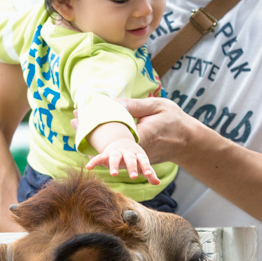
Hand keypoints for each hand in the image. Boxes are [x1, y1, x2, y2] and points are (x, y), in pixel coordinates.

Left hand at [73, 98, 192, 165]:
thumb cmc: (175, 121)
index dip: (95, 123)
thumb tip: (114, 103)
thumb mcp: (158, 107)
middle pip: (106, 143)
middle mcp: (136, 149)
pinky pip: (116, 151)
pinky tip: (90, 136)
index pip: (113, 131)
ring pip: (109, 149)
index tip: (81, 114)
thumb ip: (136, 106)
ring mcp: (135, 155)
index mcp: (142, 135)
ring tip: (77, 125)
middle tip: (73, 120)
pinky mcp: (136, 157)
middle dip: (87, 130)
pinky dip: (102, 143)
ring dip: (92, 137)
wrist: (188, 142)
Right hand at [85, 138, 160, 183]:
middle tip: (133, 177)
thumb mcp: (142, 164)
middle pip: (130, 159)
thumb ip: (149, 173)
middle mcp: (126, 153)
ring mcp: (115, 153)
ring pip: (115, 157)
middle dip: (131, 167)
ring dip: (114, 165)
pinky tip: (88, 167)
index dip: (146, 167)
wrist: (121, 143)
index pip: (143, 160)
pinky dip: (93, 162)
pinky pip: (98, 157)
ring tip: (114, 174)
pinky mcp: (105, 155)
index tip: (148, 174)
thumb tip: (158, 182)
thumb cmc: (134, 157)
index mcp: (137, 155)